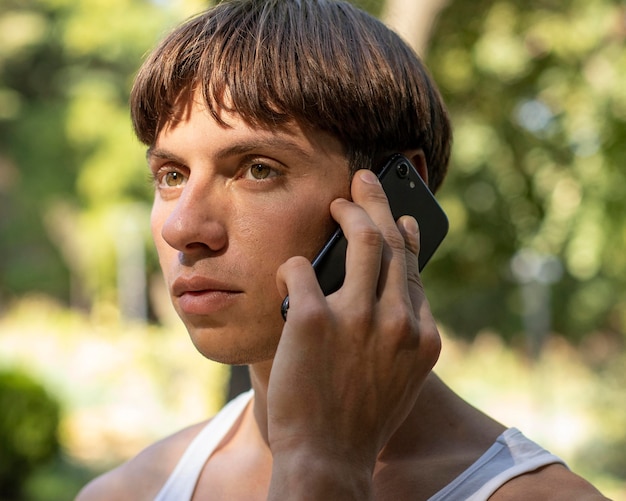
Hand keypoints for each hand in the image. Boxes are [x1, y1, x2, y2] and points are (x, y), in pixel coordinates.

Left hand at [268, 169, 440, 497]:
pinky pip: (301, 269)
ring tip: (337, 201)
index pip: (414, 270)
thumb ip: (400, 336)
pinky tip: (288, 272)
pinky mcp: (315, 320)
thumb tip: (390, 295)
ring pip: (361, 240)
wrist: (328, 461)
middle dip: (378, 203)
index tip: (402, 219)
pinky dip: (292, 268)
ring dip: (349, 212)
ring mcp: (359, 318)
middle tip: (365, 180)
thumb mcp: (398, 378)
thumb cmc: (359, 422)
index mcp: (422, 335)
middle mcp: (398, 320)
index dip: (407, 238)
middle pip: (392, 242)